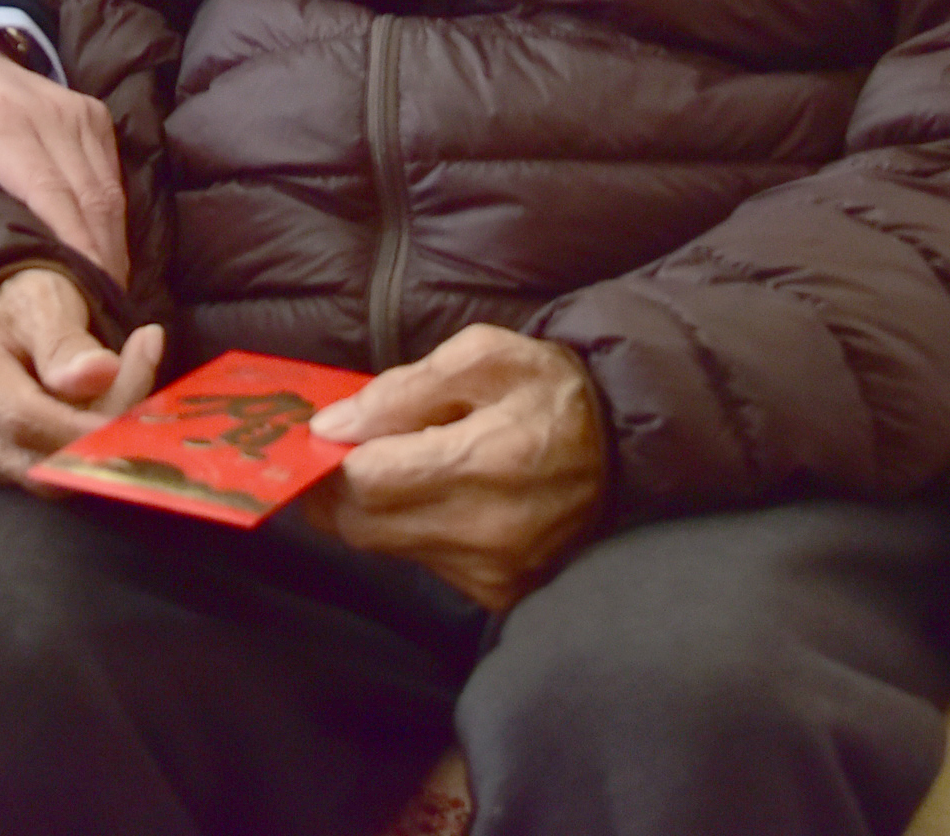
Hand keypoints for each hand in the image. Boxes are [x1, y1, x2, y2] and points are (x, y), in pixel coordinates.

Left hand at [0, 35, 129, 279]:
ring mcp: (76, 111)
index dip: (75, 248)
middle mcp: (47, 114)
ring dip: (112, 245)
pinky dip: (111, 218)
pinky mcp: (92, 115)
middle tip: (99, 314)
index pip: (51, 195)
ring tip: (105, 296)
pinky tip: (102, 255)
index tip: (87, 295)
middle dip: (102, 260)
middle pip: (92, 199)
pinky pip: (111, 175)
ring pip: (109, 191)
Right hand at [0, 266, 166, 486]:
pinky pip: (42, 478)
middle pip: (35, 454)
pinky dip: (78, 455)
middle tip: (145, 401)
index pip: (22, 415)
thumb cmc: (28, 303)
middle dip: (100, 437)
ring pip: (44, 475)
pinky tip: (90, 416)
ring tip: (119, 396)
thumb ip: (69, 341)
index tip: (138, 411)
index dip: (84, 426)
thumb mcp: (49, 300)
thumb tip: (99, 375)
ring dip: (93, 447)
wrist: (7, 318)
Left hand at [305, 326, 607, 611]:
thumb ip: (402, 390)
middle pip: (362, 524)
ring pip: (384, 546)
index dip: (331, 458)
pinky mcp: (498, 593)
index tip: (327, 435)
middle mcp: (487, 531)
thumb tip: (332, 427)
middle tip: (347, 451)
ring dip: (374, 507)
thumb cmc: (548, 392)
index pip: (366, 481)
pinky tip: (437, 496)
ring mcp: (493, 570)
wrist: (622, 448)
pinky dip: (409, 528)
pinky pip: (419, 562)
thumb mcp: (483, 357)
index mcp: (486, 463)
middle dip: (338, 487)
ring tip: (401, 465)